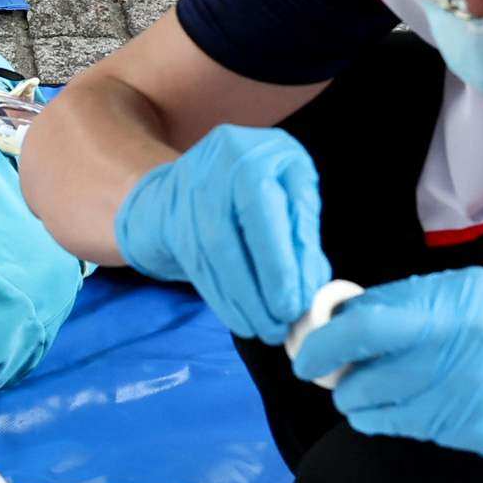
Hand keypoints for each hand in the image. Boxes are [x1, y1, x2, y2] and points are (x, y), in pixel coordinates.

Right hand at [110, 125, 325, 343]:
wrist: (189, 184)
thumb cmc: (256, 190)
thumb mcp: (290, 193)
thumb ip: (302, 232)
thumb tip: (312, 287)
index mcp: (258, 152)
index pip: (271, 207)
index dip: (283, 259)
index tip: (297, 302)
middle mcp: (219, 163)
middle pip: (236, 231)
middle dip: (262, 285)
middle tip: (281, 324)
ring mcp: (188, 190)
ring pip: (214, 255)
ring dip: (241, 301)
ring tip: (265, 329)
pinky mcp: (171, 221)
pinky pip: (197, 266)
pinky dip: (222, 299)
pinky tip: (240, 320)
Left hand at [291, 269, 482, 477]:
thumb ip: (424, 305)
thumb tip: (360, 315)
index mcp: (458, 299)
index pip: (369, 311)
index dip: (329, 327)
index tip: (311, 335)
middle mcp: (451, 338)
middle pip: (359, 349)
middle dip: (326, 361)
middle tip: (317, 366)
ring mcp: (453, 386)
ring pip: (368, 395)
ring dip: (352, 397)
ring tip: (358, 393)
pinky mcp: (457, 427)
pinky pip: (394, 424)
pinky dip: (377, 419)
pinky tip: (383, 413)